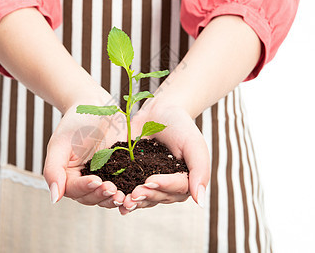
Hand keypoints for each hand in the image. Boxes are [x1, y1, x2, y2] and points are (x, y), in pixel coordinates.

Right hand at [43, 100, 126, 207]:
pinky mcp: (121, 173)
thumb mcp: (60, 144)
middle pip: (92, 198)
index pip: (74, 190)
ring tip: (124, 195)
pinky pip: (125, 186)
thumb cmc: (75, 122)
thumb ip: (53, 170)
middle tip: (113, 189)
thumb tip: (54, 199)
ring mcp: (105, 178)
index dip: (85, 188)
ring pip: (108, 196)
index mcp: (68, 177)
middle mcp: (86, 182)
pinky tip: (136, 191)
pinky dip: (129, 191)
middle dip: (102, 195)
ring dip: (115, 198)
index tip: (96, 181)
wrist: (97, 107)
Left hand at [119, 99, 209, 214]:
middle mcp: (168, 188)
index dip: (163, 186)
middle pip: (159, 197)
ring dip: (134, 201)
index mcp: (186, 182)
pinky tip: (114, 199)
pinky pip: (129, 191)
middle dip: (147, 195)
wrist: (159, 113)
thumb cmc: (180, 126)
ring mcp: (150, 185)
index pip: (177, 188)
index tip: (150, 180)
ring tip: (124, 200)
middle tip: (135, 192)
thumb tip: (200, 202)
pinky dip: (122, 196)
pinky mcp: (133, 179)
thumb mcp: (193, 144)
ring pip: (144, 199)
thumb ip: (200, 171)